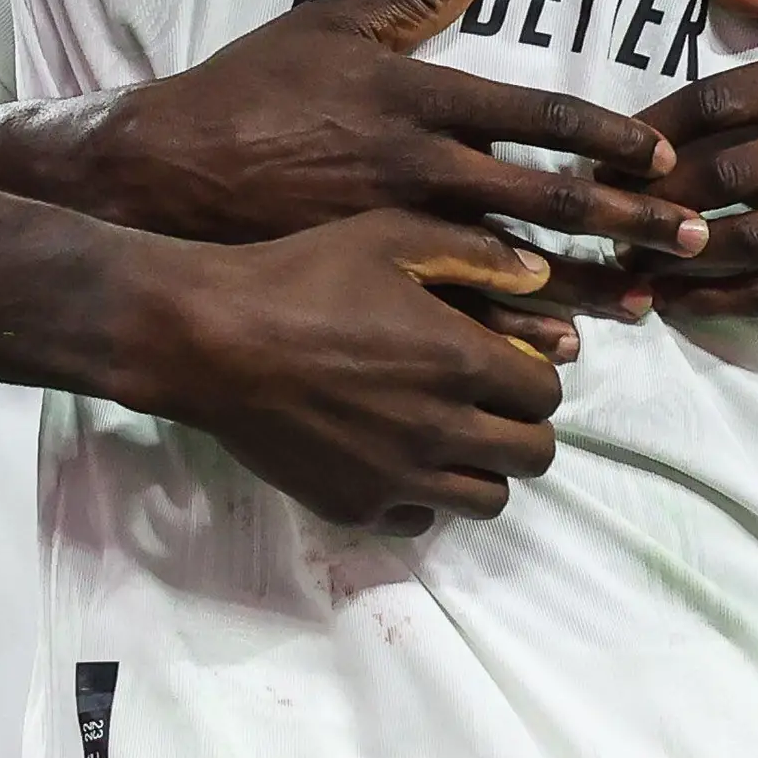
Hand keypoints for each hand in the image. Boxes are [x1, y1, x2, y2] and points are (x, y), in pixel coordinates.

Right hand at [88, 0, 704, 280]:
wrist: (160, 175)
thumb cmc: (246, 89)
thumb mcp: (330, 24)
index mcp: (422, 102)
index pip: (541, 118)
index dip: (610, 136)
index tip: (664, 152)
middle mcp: (422, 171)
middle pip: (548, 200)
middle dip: (628, 219)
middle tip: (695, 235)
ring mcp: (394, 236)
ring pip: (513, 271)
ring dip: (585, 287)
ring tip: (645, 303)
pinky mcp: (365, 280)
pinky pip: (451, 320)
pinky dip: (507, 335)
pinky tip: (550, 352)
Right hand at [121, 207, 576, 532]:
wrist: (210, 339)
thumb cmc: (303, 276)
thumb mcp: (393, 236)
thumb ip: (477, 253)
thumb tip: (540, 277)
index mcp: (461, 362)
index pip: (547, 394)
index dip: (537, 376)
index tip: (509, 364)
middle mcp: (441, 430)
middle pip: (533, 455)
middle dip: (524, 427)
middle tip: (493, 405)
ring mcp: (398, 477)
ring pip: (488, 500)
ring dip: (485, 469)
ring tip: (454, 437)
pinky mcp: (353, 506)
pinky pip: (422, 522)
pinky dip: (426, 498)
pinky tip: (402, 461)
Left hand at [634, 0, 757, 316]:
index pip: (721, 100)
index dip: (656, 129)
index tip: (611, 150)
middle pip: (729, 176)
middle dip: (656, 198)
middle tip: (605, 210)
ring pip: (751, 240)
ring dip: (679, 255)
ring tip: (628, 258)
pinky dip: (720, 299)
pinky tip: (675, 297)